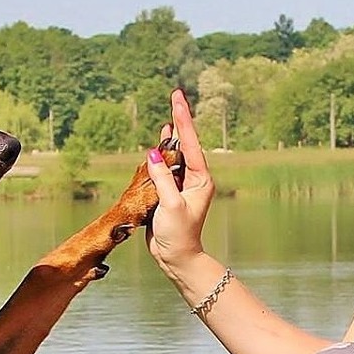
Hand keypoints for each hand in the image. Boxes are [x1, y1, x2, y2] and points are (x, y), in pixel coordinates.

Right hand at [144, 89, 214, 279]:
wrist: (176, 257)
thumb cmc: (178, 234)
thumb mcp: (170, 205)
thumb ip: (162, 178)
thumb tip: (153, 153)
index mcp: (200, 179)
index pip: (190, 144)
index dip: (183, 120)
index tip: (178, 99)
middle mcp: (193, 179)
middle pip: (185, 145)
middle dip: (180, 122)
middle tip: (176, 96)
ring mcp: (181, 186)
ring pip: (174, 157)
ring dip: (169, 139)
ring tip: (168, 117)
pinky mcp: (169, 194)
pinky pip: (163, 170)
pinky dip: (158, 157)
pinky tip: (155, 148)